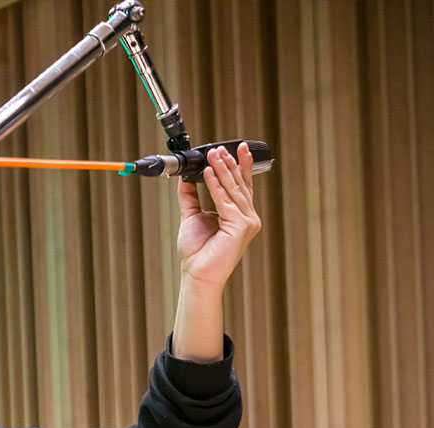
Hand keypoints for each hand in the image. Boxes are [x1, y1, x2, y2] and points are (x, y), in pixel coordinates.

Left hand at [176, 142, 260, 289]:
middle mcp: (248, 218)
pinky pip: (225, 200)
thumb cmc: (197, 251)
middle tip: (219, 148)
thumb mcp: (192, 215)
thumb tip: (186, 177)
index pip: (242, 186)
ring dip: (222, 169)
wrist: (196, 272)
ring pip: (233, 190)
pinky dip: (215, 185)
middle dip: (229, 164)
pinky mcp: (240, 227)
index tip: (239, 148)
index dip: (241, 166)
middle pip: (239, 185)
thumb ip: (191, 196)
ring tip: (213, 154)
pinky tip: (208, 172)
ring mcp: (247, 222)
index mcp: (240, 215)